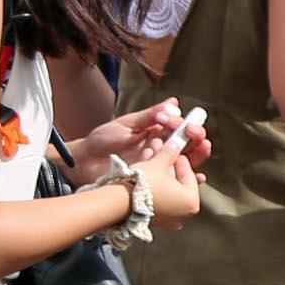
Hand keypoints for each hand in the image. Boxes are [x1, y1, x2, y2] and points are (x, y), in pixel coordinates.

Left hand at [71, 101, 203, 183]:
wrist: (84, 163)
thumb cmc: (103, 140)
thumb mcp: (127, 124)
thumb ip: (150, 116)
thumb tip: (174, 103)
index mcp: (156, 131)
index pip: (178, 126)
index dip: (181, 123)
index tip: (173, 121)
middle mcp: (161, 148)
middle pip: (188, 143)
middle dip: (197, 137)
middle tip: (196, 135)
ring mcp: (158, 165)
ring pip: (186, 161)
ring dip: (195, 156)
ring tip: (201, 149)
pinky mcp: (154, 181)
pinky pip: (175, 181)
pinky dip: (189, 179)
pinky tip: (198, 177)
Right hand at [134, 144, 202, 231]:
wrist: (118, 202)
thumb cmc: (143, 184)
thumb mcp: (160, 163)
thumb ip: (171, 152)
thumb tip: (177, 143)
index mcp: (191, 203)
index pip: (190, 175)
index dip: (181, 159)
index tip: (175, 150)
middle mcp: (183, 215)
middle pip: (178, 184)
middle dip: (168, 167)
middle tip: (163, 154)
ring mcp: (168, 220)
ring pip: (166, 191)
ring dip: (159, 175)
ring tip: (151, 160)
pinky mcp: (153, 221)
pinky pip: (157, 199)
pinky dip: (153, 187)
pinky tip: (144, 174)